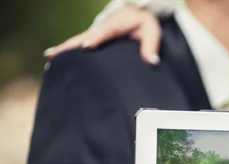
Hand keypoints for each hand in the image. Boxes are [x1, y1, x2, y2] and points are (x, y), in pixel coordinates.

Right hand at [43, 5, 162, 65]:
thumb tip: (152, 61)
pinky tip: (55, 59)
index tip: (87, 46)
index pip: (106, 31)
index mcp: (117, 24)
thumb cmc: (143, 22)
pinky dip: (67, 50)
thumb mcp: (152, 31)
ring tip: (50, 58)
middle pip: (84, 36)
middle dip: (71, 46)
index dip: (97, 38)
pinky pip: (79, 43)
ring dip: (64, 48)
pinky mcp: (93, 36)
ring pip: (78, 40)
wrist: (136, 11)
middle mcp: (102, 26)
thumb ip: (151, 46)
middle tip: (54, 55)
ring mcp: (95, 31)